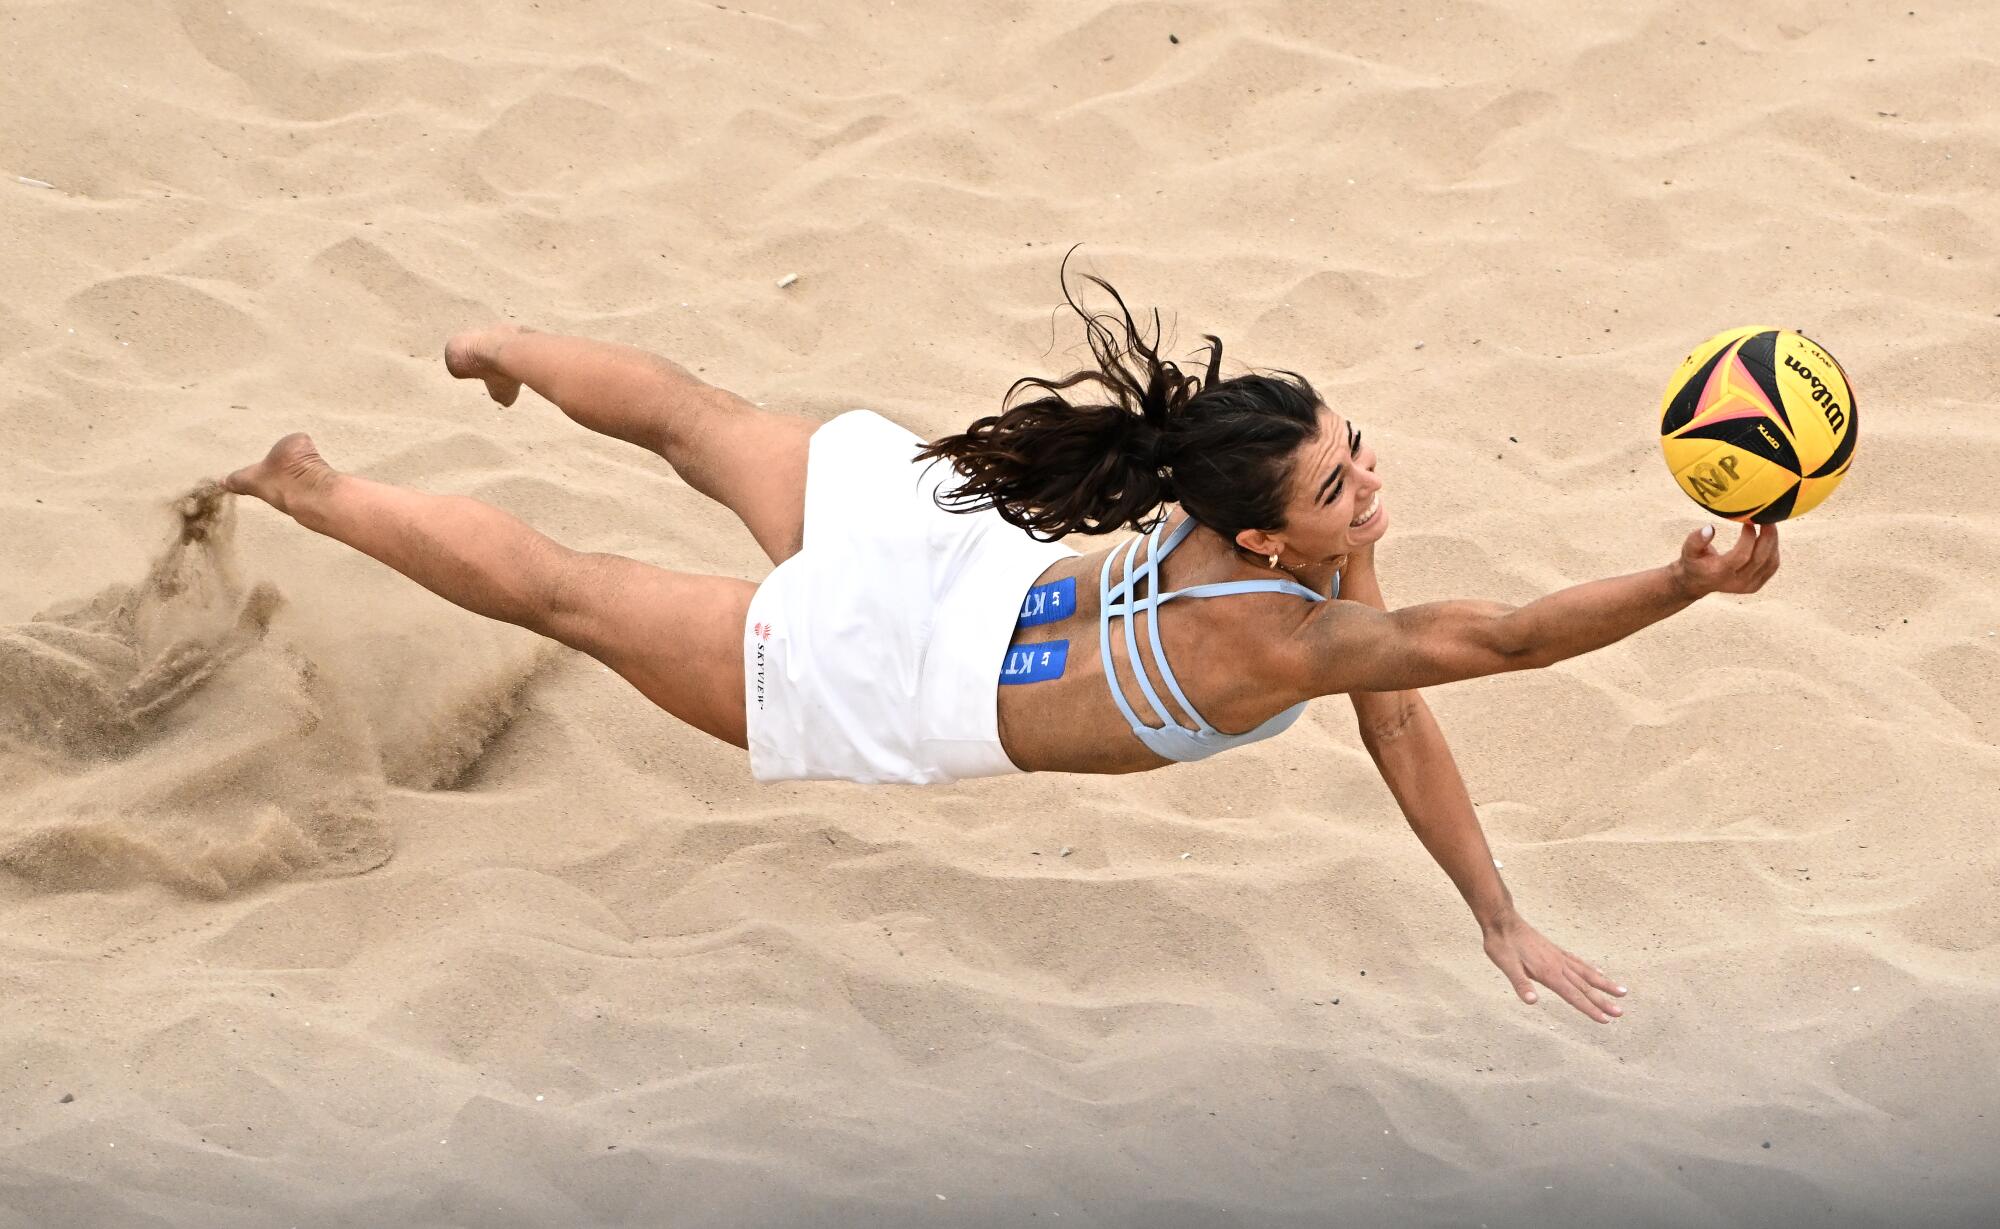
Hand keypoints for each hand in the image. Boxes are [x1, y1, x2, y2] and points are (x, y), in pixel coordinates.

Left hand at [1481, 911, 1626, 1022]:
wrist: (1502, 920)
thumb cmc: (1502, 944)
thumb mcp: (1506, 966)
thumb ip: (1520, 984)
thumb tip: (1532, 1002)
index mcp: (1548, 972)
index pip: (1573, 995)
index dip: (1589, 1009)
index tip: (1605, 1020)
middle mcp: (1558, 965)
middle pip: (1585, 987)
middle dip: (1603, 1001)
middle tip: (1620, 1013)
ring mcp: (1559, 957)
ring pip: (1587, 973)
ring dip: (1605, 984)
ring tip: (1622, 992)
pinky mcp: (1556, 951)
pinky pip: (1579, 962)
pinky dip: (1591, 970)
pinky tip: (1599, 972)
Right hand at [1671, 521, 1778, 598]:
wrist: (1697, 582)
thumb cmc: (1694, 561)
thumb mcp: (1688, 550)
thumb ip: (1696, 539)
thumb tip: (1710, 528)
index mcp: (1719, 573)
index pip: (1741, 555)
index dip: (1748, 537)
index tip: (1748, 522)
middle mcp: (1736, 582)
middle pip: (1760, 559)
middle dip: (1767, 537)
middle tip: (1767, 519)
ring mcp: (1748, 586)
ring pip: (1770, 562)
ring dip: (1773, 542)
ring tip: (1769, 526)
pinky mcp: (1756, 585)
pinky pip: (1771, 566)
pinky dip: (1774, 550)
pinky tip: (1769, 538)